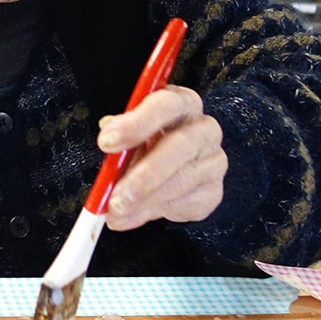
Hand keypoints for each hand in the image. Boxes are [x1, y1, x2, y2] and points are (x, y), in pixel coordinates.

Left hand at [95, 85, 225, 229]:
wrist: (169, 170)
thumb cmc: (146, 142)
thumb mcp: (129, 133)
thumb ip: (119, 135)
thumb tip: (108, 135)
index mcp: (182, 103)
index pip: (166, 104)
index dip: (136, 123)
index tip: (106, 142)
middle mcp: (204, 128)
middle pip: (181, 146)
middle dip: (144, 175)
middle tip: (115, 197)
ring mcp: (214, 161)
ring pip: (183, 181)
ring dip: (145, 201)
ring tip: (117, 212)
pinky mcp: (213, 192)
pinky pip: (186, 204)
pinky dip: (155, 213)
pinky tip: (134, 216)